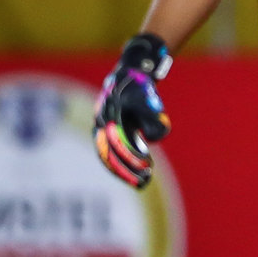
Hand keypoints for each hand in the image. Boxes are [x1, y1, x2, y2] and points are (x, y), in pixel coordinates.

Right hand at [92, 33, 172, 188]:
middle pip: (110, 154)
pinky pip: (112, 151)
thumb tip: (155, 137)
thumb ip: (153, 118)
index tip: (146, 167)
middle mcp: (102, 125)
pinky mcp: (110, 131)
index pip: (117, 144)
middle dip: (126, 170)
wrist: (130, 74)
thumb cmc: (139, 87)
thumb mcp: (148, 100)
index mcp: (108, 117)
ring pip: (109, 155)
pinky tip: (139, 170)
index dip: (130, 157)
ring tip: (142, 181)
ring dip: (124, 169)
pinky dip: (123, 162)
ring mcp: (103, 129)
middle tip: (143, 183)